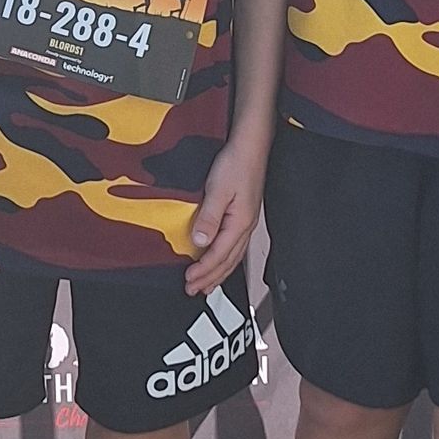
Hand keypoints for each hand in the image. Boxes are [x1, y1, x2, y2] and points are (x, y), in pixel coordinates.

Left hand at [185, 133, 267, 293]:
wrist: (250, 147)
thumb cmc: (237, 164)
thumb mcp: (218, 190)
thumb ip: (208, 217)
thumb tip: (199, 241)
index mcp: (239, 223)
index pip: (218, 256)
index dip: (203, 271)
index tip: (188, 281)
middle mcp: (245, 227)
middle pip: (227, 262)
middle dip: (210, 279)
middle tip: (194, 291)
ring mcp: (246, 223)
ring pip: (232, 257)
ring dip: (218, 273)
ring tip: (206, 285)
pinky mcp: (243, 216)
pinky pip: (234, 246)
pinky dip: (224, 259)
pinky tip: (220, 260)